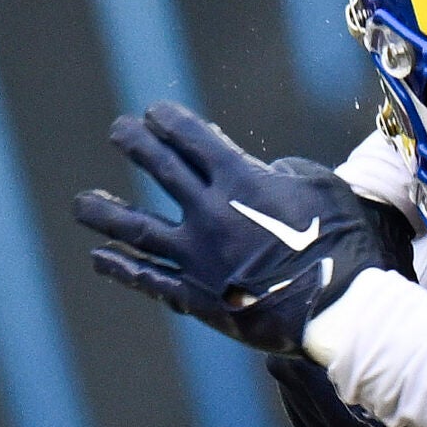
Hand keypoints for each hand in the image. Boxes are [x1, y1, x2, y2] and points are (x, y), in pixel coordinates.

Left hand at [75, 103, 413, 356]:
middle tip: (119, 131)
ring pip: (136, 229)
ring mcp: (198, 258)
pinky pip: (150, 280)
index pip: (191, 138)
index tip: (154, 114)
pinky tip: (100, 259)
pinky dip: (122, 269)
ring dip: (105, 212)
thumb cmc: (344, 244)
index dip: (168, 121)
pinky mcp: (198, 297)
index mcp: (241, 180)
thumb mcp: (324, 189)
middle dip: (135, 143)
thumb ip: (287, 172)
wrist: (341, 311)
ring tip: (82, 204)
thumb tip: (265, 172)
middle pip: (160, 168)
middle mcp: (209, 213)